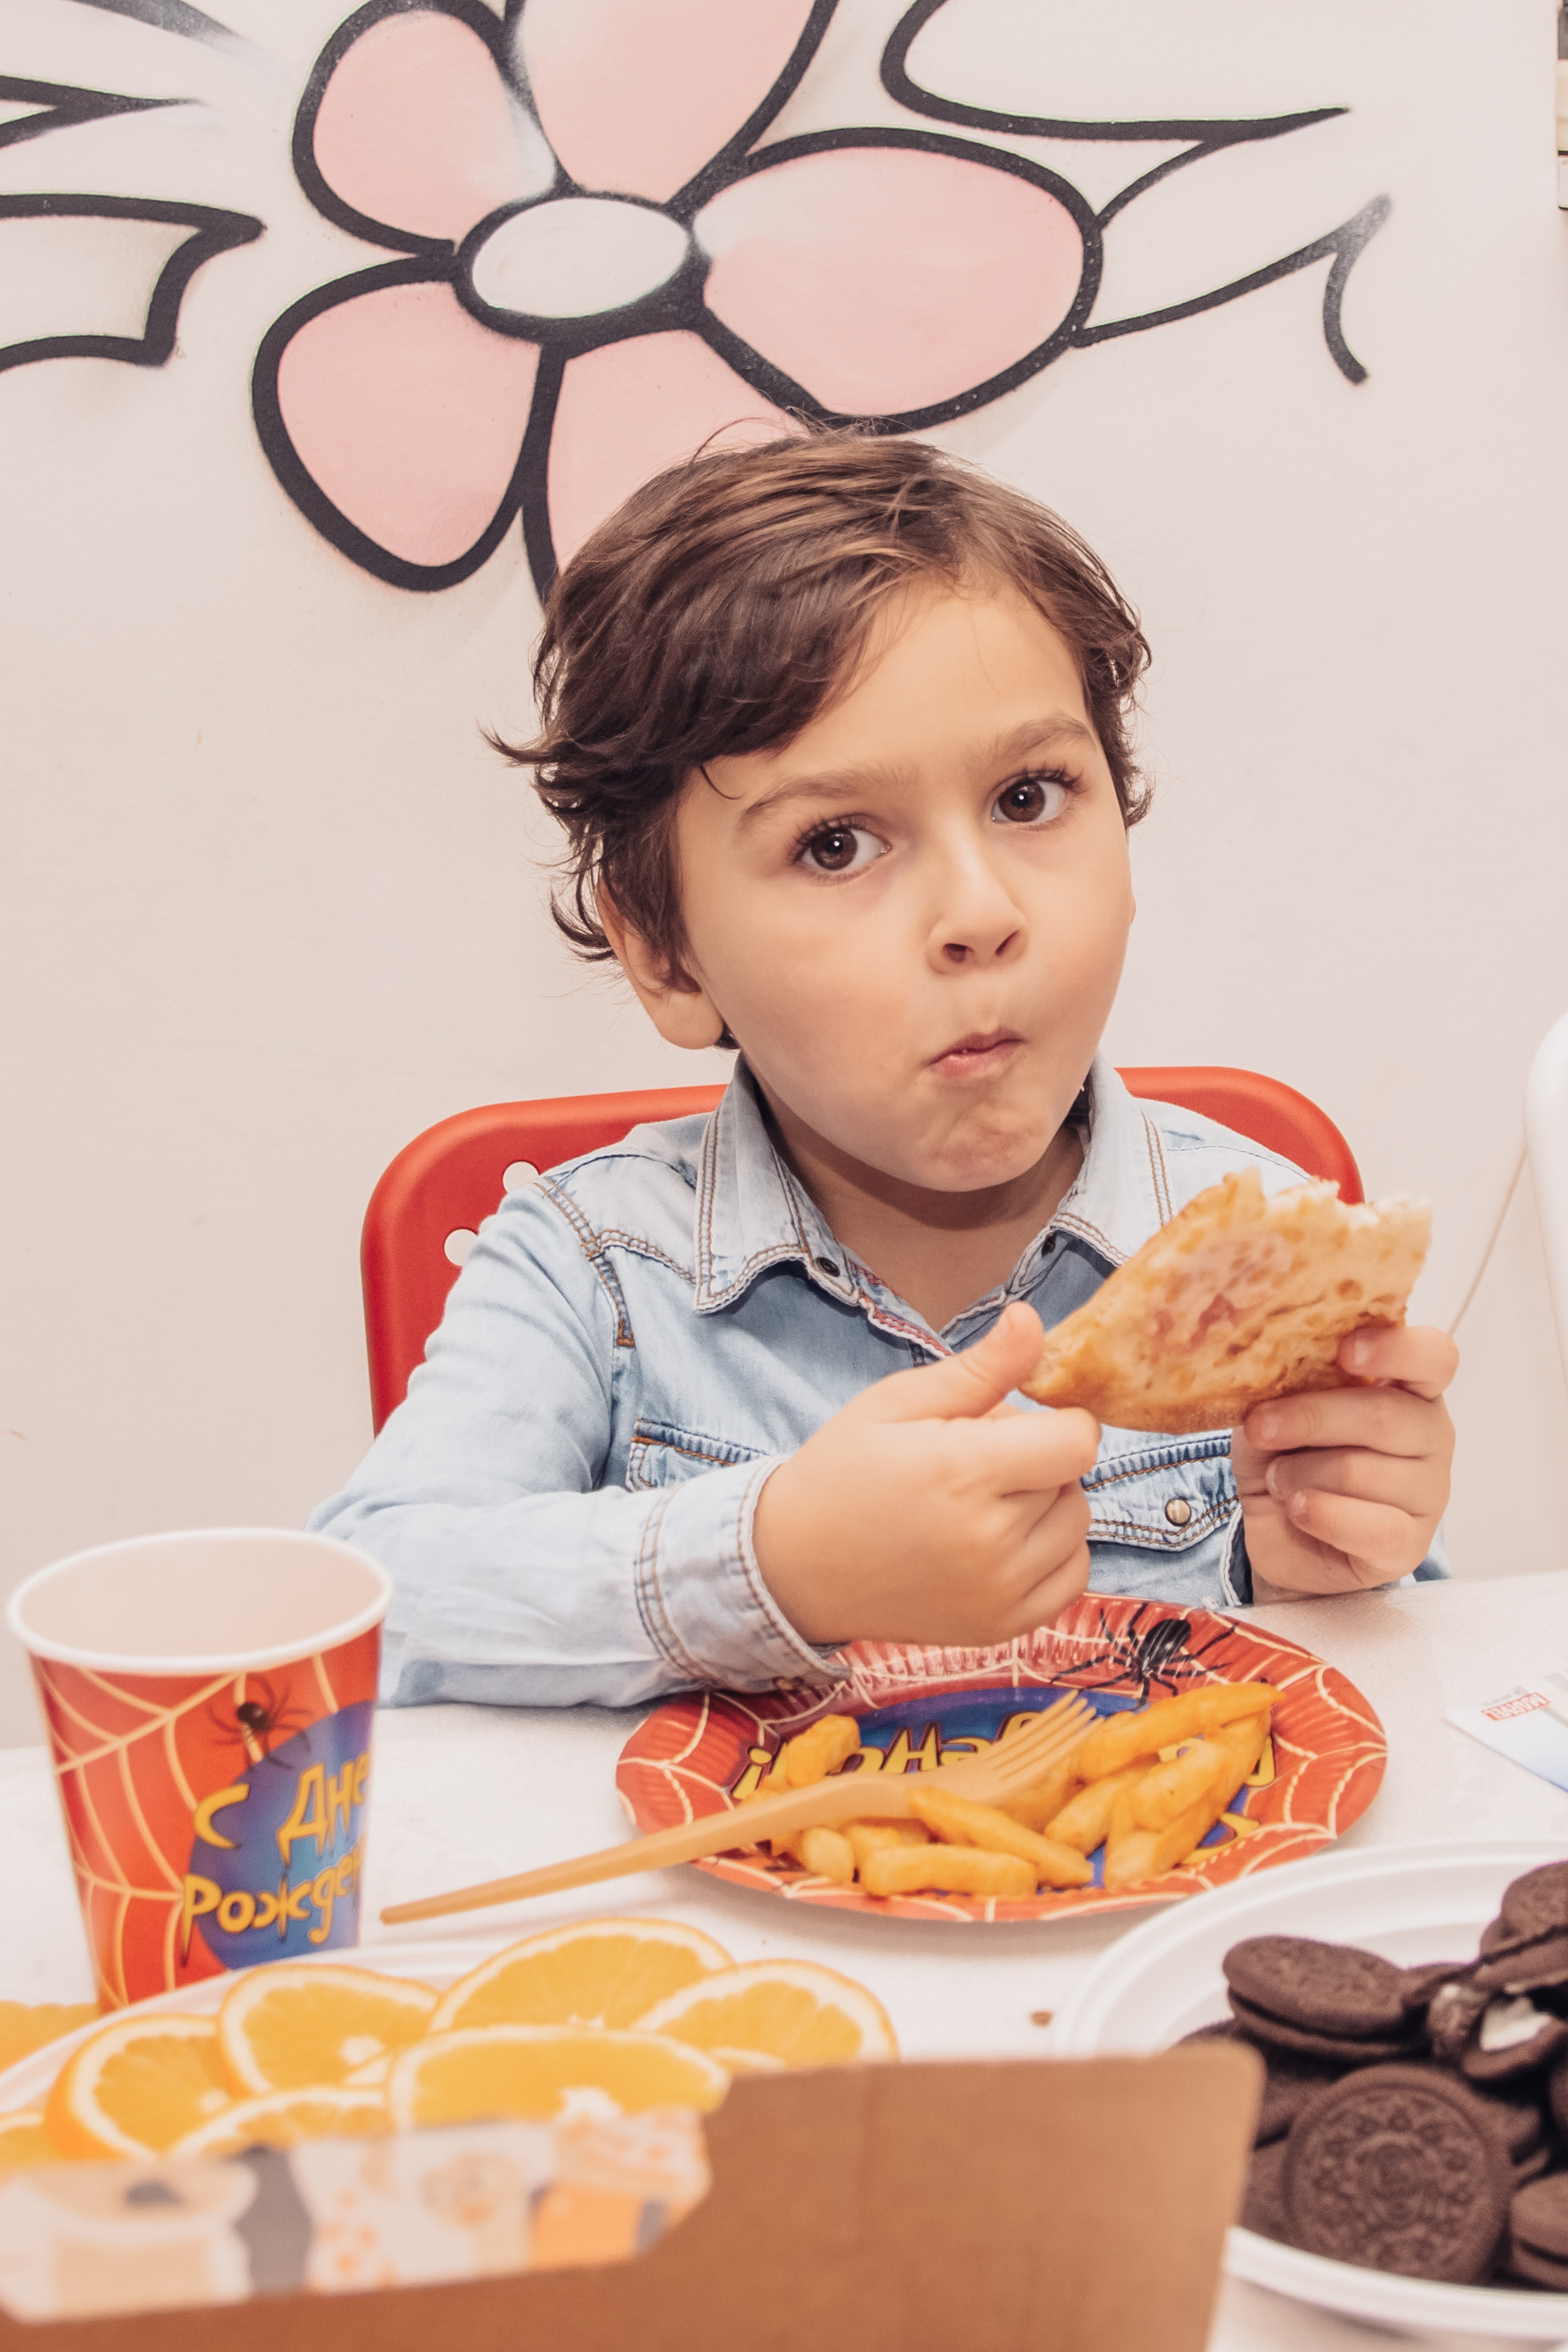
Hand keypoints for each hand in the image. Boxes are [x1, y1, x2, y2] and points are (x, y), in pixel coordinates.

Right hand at [753, 1301, 1099, 1647]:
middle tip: (974, 1460)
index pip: (1077, 1441)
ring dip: (1047, 1504)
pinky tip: (1001, 1540)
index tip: (1021, 1421)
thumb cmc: (843, 1472)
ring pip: (1076, 1525)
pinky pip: (1072, 1576)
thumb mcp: (897, 1403)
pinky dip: (1052, 1552)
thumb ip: (978, 1367)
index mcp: (963, 1472)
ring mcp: (999, 1592)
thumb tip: (1032, 1319)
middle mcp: (990, 1540)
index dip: (1060, 1420)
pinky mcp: (1002, 1627)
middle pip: (1073, 1478)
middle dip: (1037, 1457)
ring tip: (984, 1499)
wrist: (796, 1567)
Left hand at [1231, 1324, 1456, 1594]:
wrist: (1282, 1536)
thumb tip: (1260, 1357)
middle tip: (1261, 1427)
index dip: (1395, 1349)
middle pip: (1385, 1414)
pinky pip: (1370, 1527)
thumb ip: (1283, 1380)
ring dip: (1299, 1474)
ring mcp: (1428, 1492)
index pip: (1434, 1356)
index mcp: (1407, 1386)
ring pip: (1361, 1471)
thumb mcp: (1275, 1409)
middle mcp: (1431, 1435)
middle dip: (1310, 1418)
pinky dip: (1320, 1514)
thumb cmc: (1289, 1459)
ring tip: (1279, 1479)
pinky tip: (1297, 1508)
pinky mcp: (1409, 1546)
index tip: (1345, 1351)